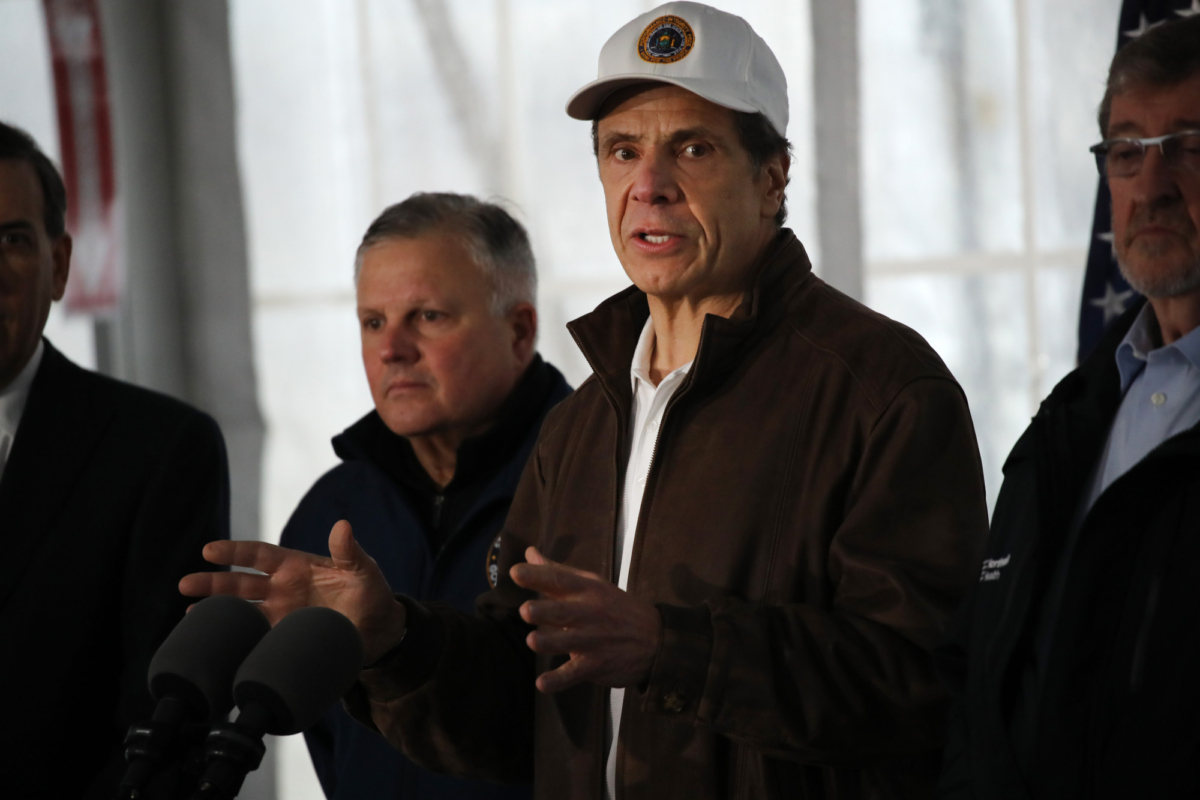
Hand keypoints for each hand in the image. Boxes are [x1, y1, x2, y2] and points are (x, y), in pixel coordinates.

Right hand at [179, 520, 407, 664]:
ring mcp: (281, 614)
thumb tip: (342, 525)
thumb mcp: (363, 570)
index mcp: (296, 565)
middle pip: (240, 582)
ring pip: (242, 610)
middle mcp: (282, 588)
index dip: (235, 551)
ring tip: (190, 616)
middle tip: (185, 584)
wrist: (379, 630)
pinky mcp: (284, 638)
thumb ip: (349, 551)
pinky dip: (236, 640)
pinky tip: (216, 644)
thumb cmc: (371, 593)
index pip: (259, 554)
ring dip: (217, 612)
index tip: (209, 550)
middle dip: (213, 582)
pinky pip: (255, 637)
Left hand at [511, 547, 661, 693]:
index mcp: (587, 590)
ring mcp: (593, 641)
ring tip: (532, 641)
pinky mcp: (596, 665)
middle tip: (526, 611)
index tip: (516, 573)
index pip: (560, 580)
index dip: (537, 576)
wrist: (656, 640)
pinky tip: (542, 684)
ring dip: (550, 642)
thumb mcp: (593, 584)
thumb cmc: (616, 608)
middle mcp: (590, 613)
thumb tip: (529, 553)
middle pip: (563, 611)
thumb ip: (558, 572)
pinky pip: (575, 674)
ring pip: (568, 642)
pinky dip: (559, 680)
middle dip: (544, 611)